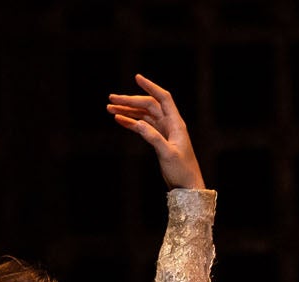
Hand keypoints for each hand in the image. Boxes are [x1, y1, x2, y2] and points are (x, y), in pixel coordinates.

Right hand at [107, 74, 203, 189]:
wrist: (188, 187)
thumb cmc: (182, 171)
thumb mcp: (167, 154)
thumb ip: (153, 138)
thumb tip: (138, 124)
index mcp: (176, 123)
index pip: (163, 98)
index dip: (150, 87)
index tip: (137, 78)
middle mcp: (170, 124)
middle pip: (148, 105)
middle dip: (130, 101)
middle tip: (111, 99)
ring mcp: (164, 131)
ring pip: (143, 116)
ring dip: (128, 111)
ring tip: (110, 109)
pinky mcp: (159, 140)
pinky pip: (143, 127)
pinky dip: (131, 123)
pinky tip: (119, 120)